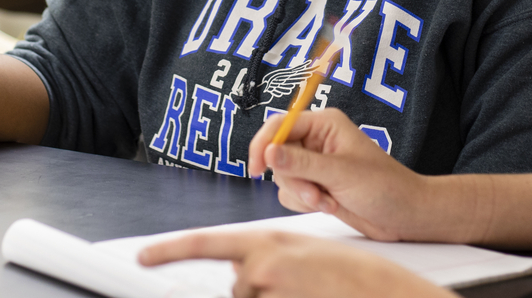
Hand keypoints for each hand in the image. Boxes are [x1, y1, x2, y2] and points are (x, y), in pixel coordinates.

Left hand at [138, 230, 450, 297]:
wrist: (388, 292)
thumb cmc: (356, 277)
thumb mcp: (307, 254)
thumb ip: (271, 257)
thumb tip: (243, 271)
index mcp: (269, 240)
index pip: (206, 242)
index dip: (170, 249)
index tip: (144, 256)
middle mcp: (262, 265)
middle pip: (238, 285)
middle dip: (260, 290)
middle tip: (301, 288)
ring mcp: (267, 290)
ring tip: (311, 294)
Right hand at [247, 109, 439, 241]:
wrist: (405, 215)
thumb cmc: (385, 187)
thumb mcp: (340, 173)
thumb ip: (301, 163)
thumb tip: (269, 152)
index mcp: (324, 124)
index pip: (279, 125)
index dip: (264, 144)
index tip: (257, 168)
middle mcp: (316, 140)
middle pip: (277, 154)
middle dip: (292, 179)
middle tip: (315, 194)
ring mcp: (315, 164)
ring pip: (282, 177)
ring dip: (301, 194)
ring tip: (328, 201)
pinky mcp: (315, 185)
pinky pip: (290, 193)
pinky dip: (304, 203)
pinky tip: (330, 205)